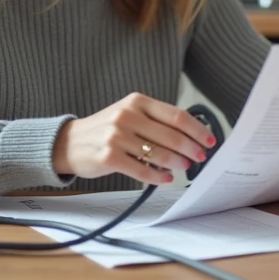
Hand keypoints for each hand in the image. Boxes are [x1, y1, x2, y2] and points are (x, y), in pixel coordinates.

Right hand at [52, 92, 213, 184]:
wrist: (69, 142)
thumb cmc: (105, 129)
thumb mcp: (129, 114)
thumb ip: (155, 120)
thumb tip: (189, 136)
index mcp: (136, 101)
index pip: (176, 115)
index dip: (197, 130)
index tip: (209, 139)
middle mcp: (127, 115)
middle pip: (171, 135)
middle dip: (191, 148)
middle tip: (200, 156)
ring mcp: (117, 136)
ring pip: (158, 153)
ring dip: (177, 163)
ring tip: (184, 167)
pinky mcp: (109, 157)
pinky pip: (142, 170)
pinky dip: (158, 176)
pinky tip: (165, 178)